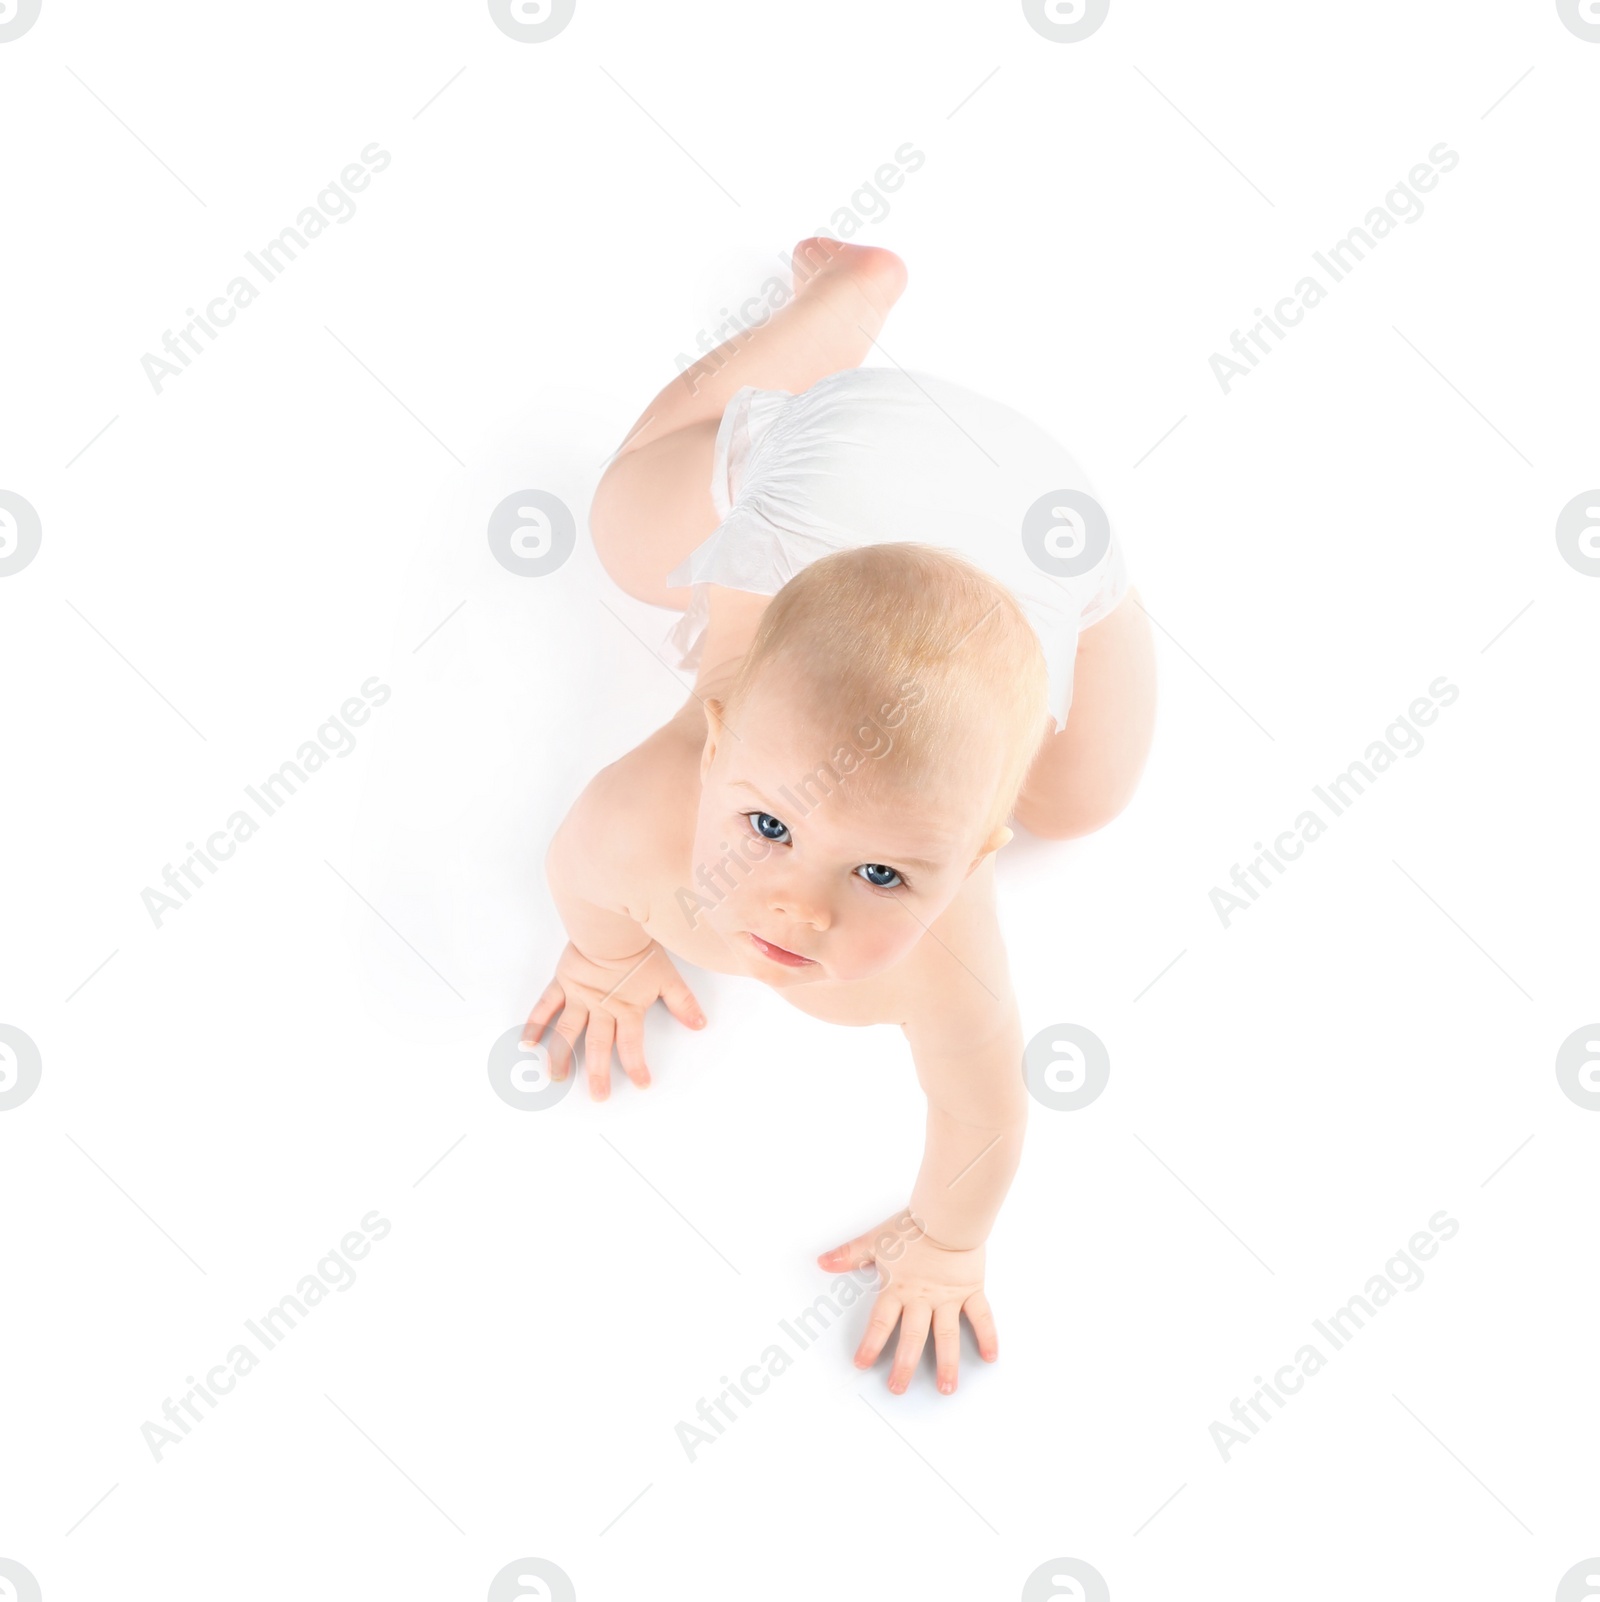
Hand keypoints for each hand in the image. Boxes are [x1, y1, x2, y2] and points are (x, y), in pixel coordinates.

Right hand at [522, 938, 704, 1100]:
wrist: (612, 925)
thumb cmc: (639, 949)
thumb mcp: (667, 976)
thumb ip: (682, 1002)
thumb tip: (700, 1024)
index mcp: (626, 1008)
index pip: (631, 1043)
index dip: (636, 1065)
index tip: (641, 1084)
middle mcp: (601, 1007)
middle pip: (598, 1045)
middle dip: (598, 1073)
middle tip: (598, 1096)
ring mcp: (578, 997)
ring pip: (568, 1032)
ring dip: (561, 1057)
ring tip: (556, 1078)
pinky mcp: (562, 984)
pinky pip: (546, 1007)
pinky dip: (535, 1025)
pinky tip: (527, 1044)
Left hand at [817, 1209, 997, 1395]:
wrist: (947, 1215)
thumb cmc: (912, 1226)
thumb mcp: (875, 1240)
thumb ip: (850, 1254)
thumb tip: (822, 1261)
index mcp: (899, 1289)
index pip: (881, 1323)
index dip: (870, 1345)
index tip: (862, 1364)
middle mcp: (923, 1299)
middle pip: (913, 1338)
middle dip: (905, 1366)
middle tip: (899, 1388)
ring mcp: (949, 1298)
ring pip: (947, 1336)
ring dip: (947, 1364)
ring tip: (947, 1389)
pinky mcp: (971, 1290)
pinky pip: (981, 1317)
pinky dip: (988, 1336)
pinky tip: (990, 1357)